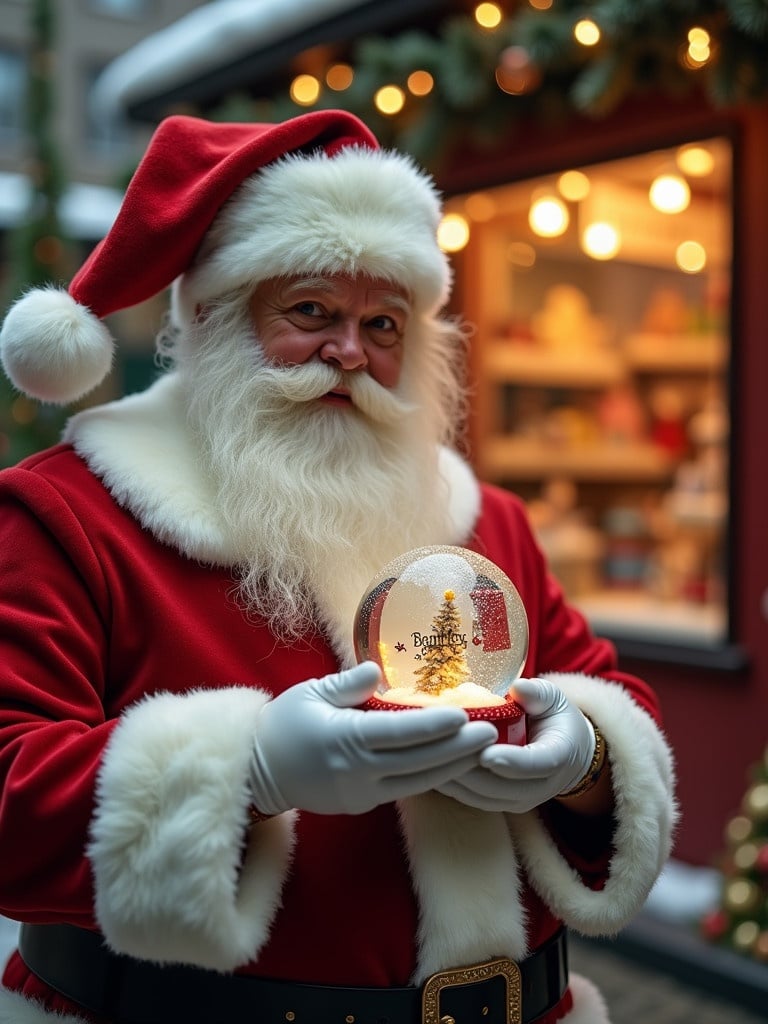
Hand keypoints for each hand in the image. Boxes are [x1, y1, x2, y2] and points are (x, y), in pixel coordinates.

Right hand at [248, 661, 497, 814]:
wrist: (257, 772)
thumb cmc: (283, 724)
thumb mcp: (310, 693)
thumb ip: (348, 684)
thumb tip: (377, 671)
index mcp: (345, 738)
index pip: (399, 733)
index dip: (434, 725)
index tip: (463, 715)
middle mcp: (357, 771)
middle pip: (418, 761)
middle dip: (457, 748)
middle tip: (491, 732)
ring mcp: (361, 792)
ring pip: (417, 781)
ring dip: (452, 766)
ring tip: (482, 750)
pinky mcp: (362, 803)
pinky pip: (403, 790)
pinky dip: (430, 777)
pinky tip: (452, 764)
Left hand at [436, 678, 594, 813]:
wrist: (566, 751)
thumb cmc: (555, 718)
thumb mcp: (553, 699)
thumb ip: (538, 694)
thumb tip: (518, 687)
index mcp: (559, 757)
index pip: (536, 765)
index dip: (511, 762)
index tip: (486, 754)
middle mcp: (541, 787)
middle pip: (502, 786)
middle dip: (471, 770)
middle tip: (443, 748)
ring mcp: (520, 800)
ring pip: (483, 796)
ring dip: (456, 778)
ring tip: (430, 755)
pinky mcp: (501, 803)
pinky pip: (473, 799)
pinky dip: (452, 785)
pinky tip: (430, 765)